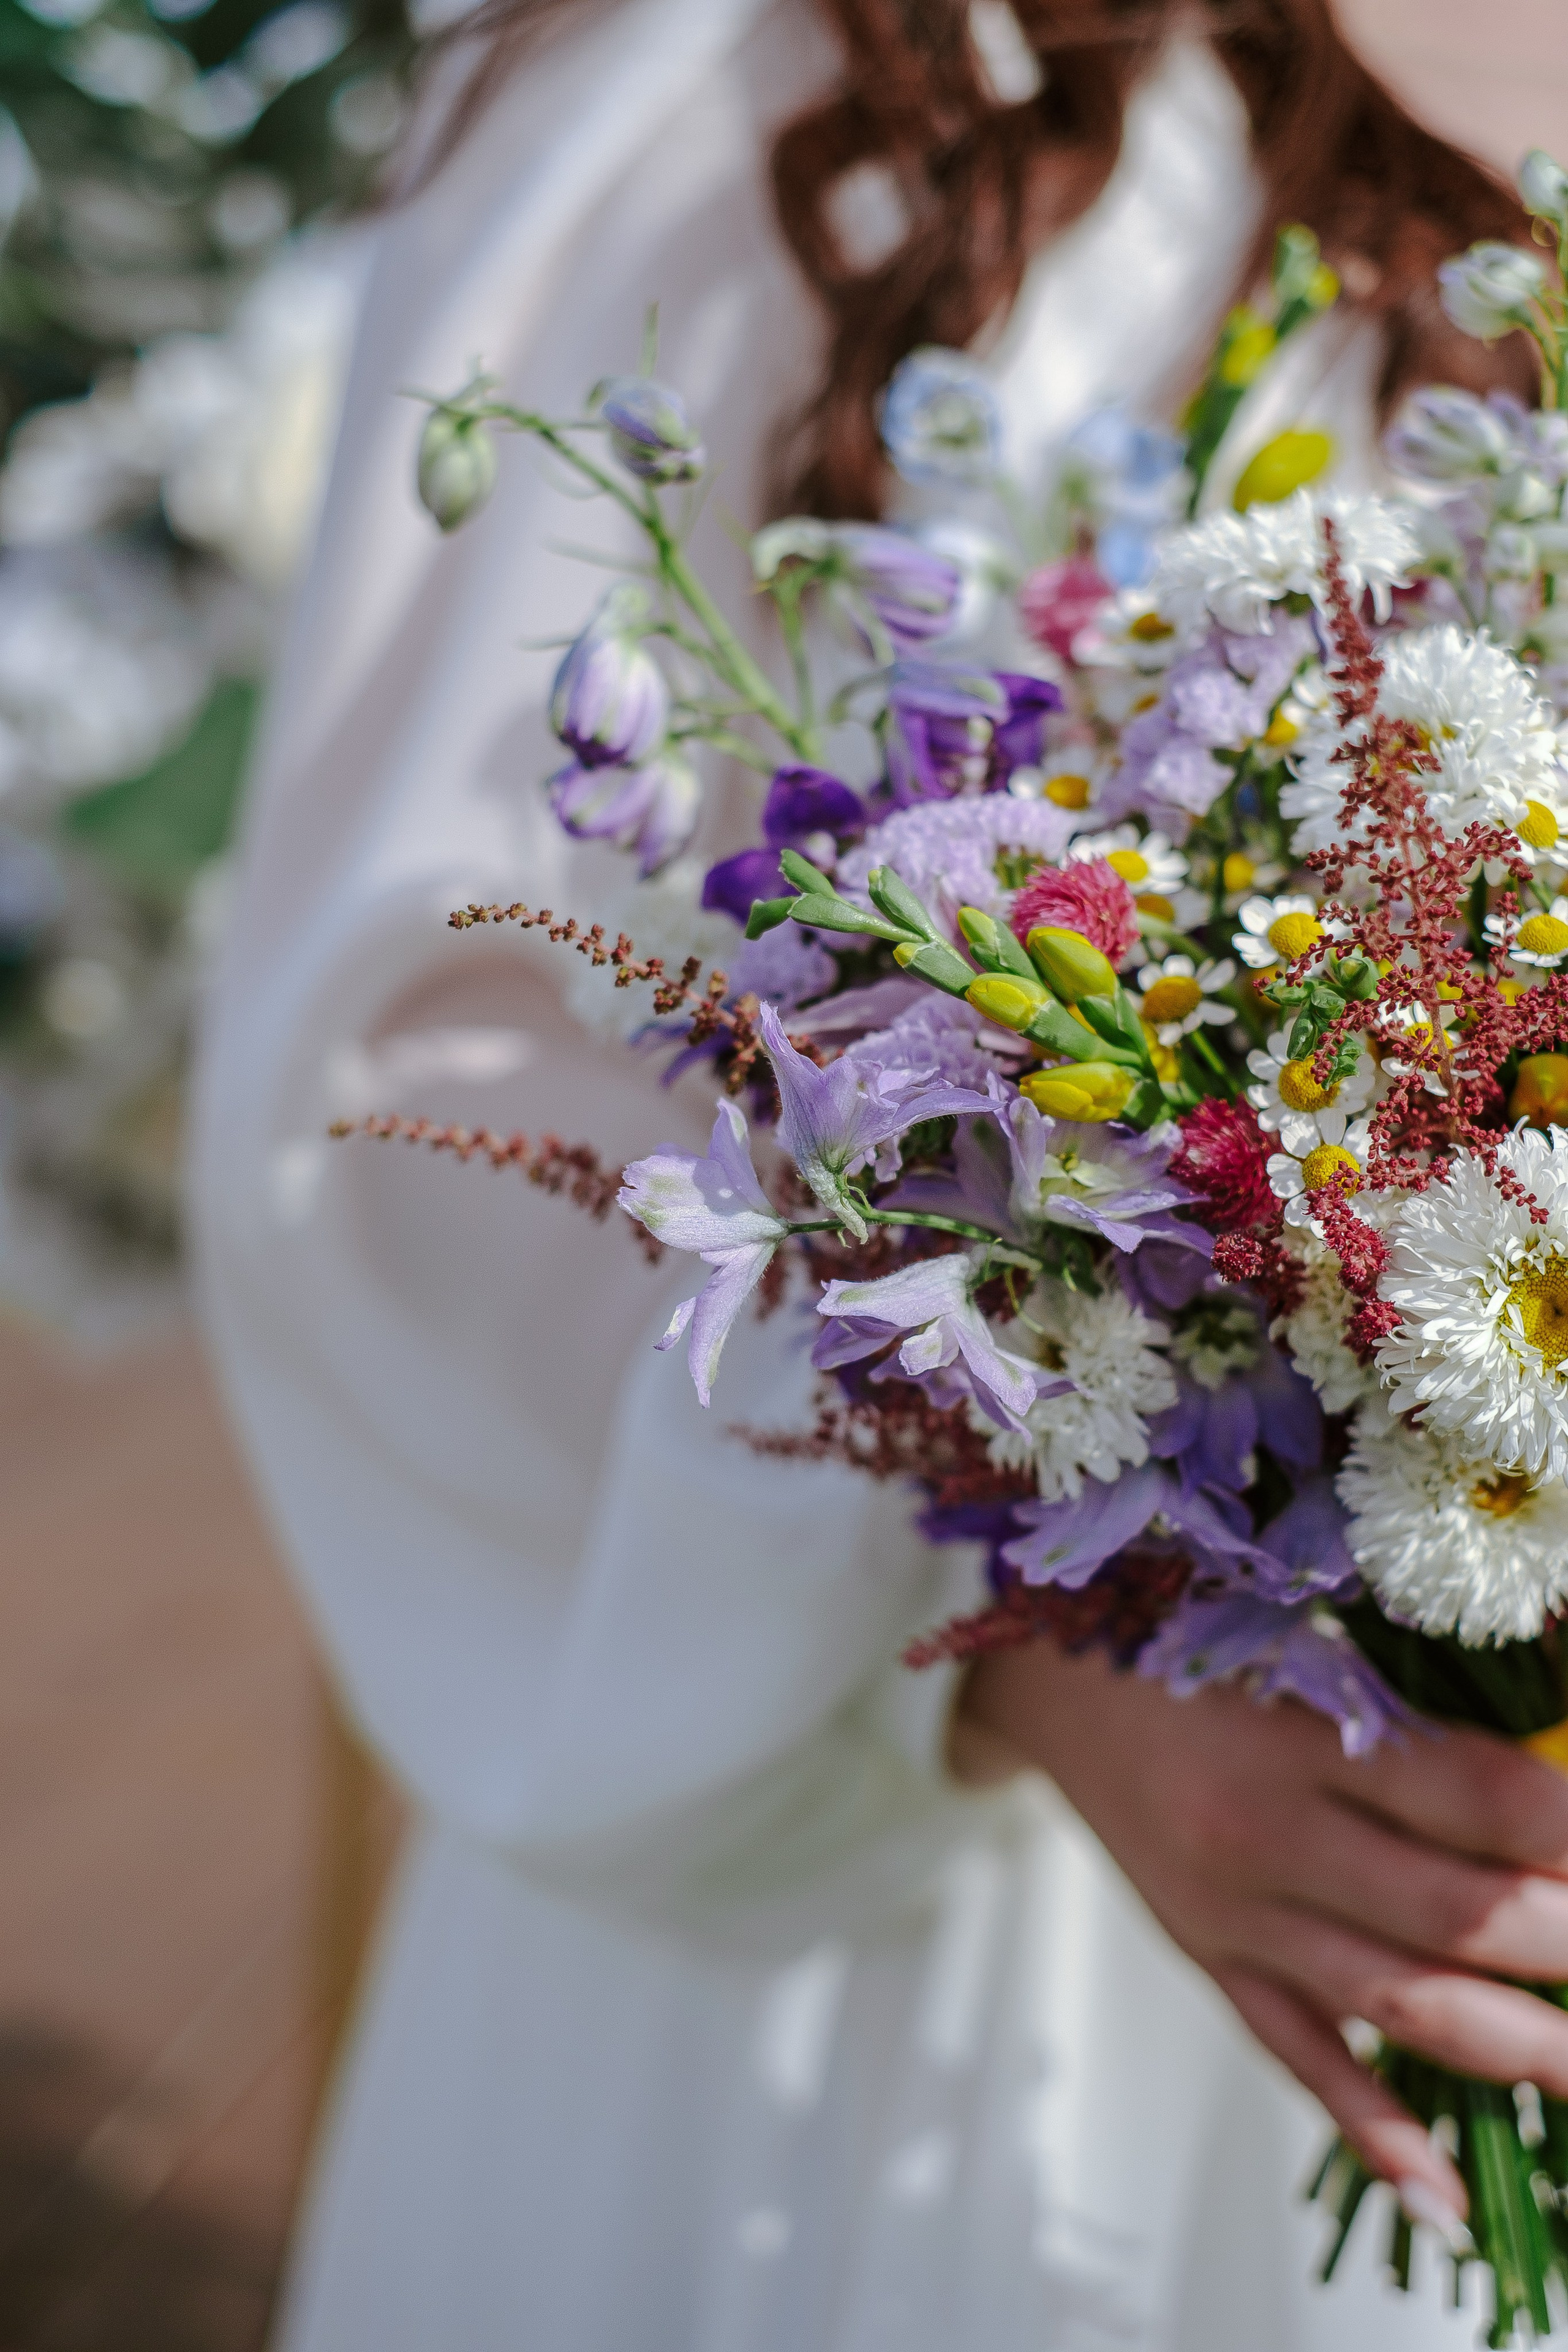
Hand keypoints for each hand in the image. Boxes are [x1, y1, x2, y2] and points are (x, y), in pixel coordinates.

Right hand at [956, 1638, 1567, 2230]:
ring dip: (1519, 2047)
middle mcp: (1267, 1837)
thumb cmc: (1194, 1646)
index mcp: (1299, 1737)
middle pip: (1453, 1912)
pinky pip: (1297, 2057)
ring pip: (1397, 2001)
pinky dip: (1373, 2131)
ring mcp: (1236, 1916)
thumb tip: (1547, 1809)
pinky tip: (1447, 2196)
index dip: (1566, 1828)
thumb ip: (1420, 1728)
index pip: (1474, 1796)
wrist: (1054, 1683)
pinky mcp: (1210, 1963)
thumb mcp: (1308, 1654)